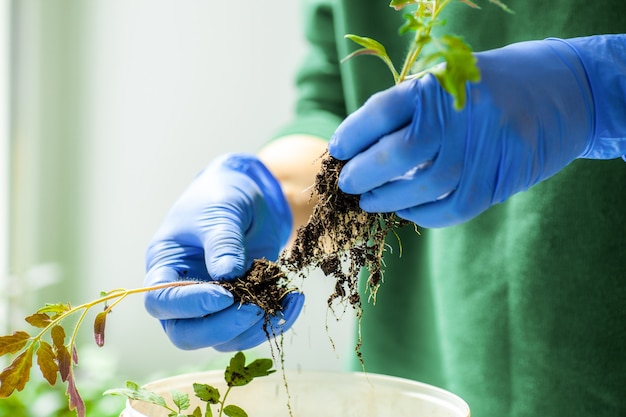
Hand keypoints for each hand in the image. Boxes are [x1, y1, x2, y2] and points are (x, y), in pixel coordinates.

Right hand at [144, 153, 303, 350]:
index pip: (161, 301)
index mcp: (164, 266)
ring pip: (221, 339)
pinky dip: (274, 321)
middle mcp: (183, 293)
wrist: (248, 195)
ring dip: (252, 329)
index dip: (190, 305)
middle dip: (221, 327)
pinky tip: (294, 301)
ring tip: (281, 301)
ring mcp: (212, 304)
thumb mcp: (221, 212)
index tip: (224, 294)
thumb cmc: (221, 197)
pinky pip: (252, 329)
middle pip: (187, 333)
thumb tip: (228, 275)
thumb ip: (223, 242)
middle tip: (254, 308)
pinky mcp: (241, 306)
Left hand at [329, 36, 625, 227]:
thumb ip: (411, 109)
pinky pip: (451, 209)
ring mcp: (482, 150)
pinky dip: (422, 215)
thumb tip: (360, 147)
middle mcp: (460, 117)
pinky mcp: (498, 180)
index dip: (352, 134)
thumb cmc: (491, 88)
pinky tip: (407, 211)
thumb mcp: (450, 80)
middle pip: (398, 154)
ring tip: (368, 201)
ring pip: (422, 187)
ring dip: (387, 199)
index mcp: (441, 85)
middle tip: (347, 183)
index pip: (382, 111)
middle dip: (363, 173)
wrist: (563, 92)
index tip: (337, 149)